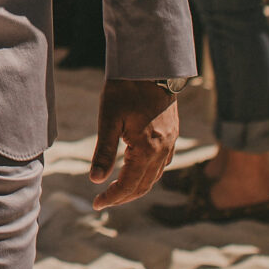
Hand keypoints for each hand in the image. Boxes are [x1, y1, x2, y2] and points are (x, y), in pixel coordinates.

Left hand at [88, 78, 180, 208]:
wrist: (150, 64)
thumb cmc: (125, 88)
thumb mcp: (108, 119)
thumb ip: (104, 152)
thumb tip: (95, 180)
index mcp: (147, 148)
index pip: (129, 185)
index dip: (112, 197)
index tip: (96, 203)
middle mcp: (163, 149)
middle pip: (144, 185)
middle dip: (123, 196)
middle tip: (103, 200)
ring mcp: (171, 142)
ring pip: (155, 176)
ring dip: (136, 187)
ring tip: (117, 190)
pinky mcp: (173, 133)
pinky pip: (163, 163)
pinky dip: (148, 173)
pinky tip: (136, 170)